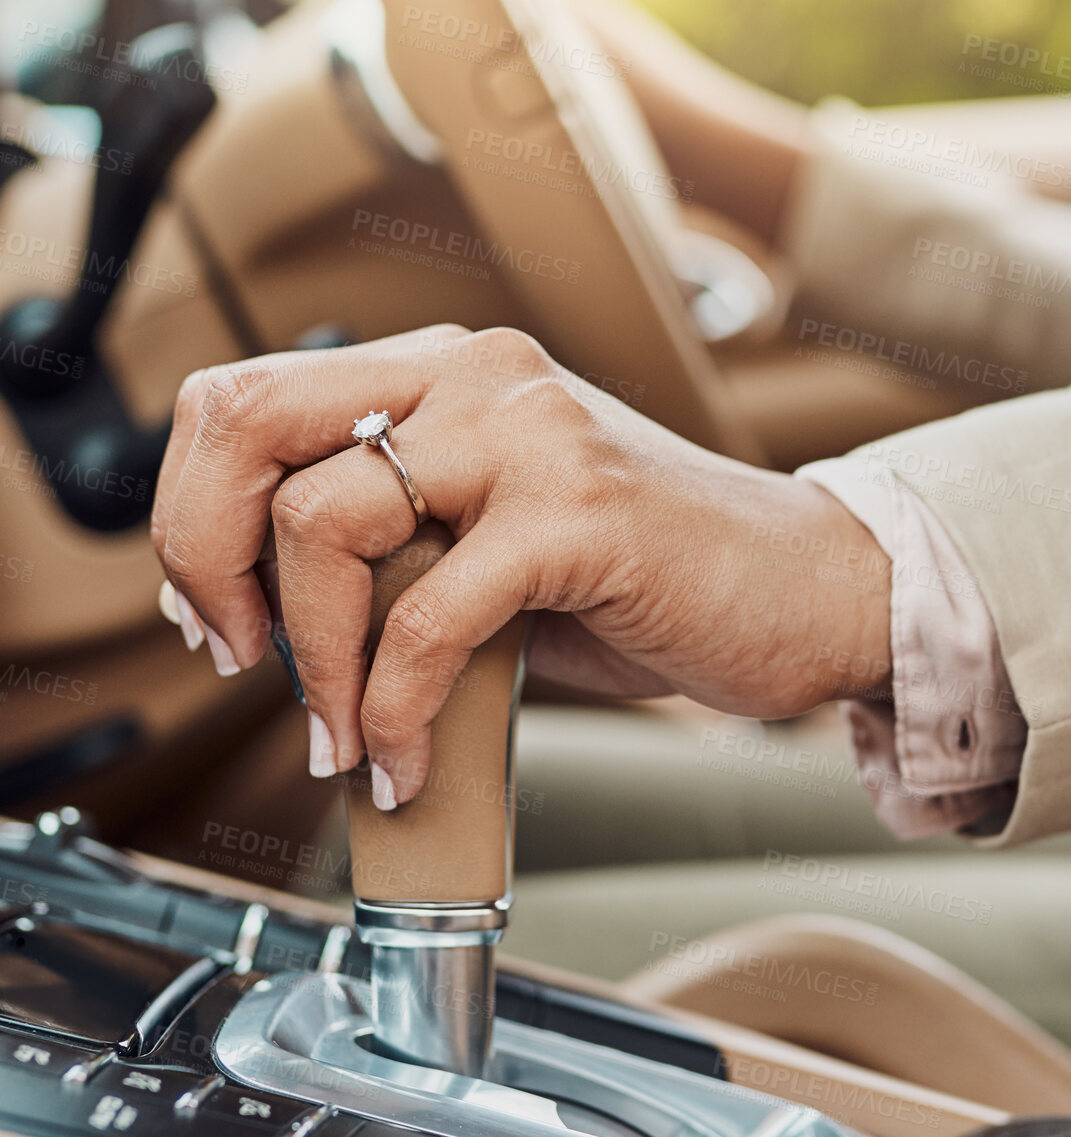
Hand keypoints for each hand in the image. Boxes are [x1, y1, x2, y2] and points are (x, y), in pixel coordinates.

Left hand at [151, 325, 890, 805]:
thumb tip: (278, 625)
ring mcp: (531, 434)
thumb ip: (402, 547)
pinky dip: (396, 713)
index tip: (222, 614)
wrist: (808, 590)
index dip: (195, 511)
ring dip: (309, 659)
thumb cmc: (657, 575)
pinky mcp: (578, 513)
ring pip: (323, 522)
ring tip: (342, 735)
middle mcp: (480, 375)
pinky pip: (426, 619)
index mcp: (450, 370)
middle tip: (240, 658)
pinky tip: (410, 763)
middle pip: (249, 423)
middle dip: (207, 557)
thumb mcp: (499, 541)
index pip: (247, 396)